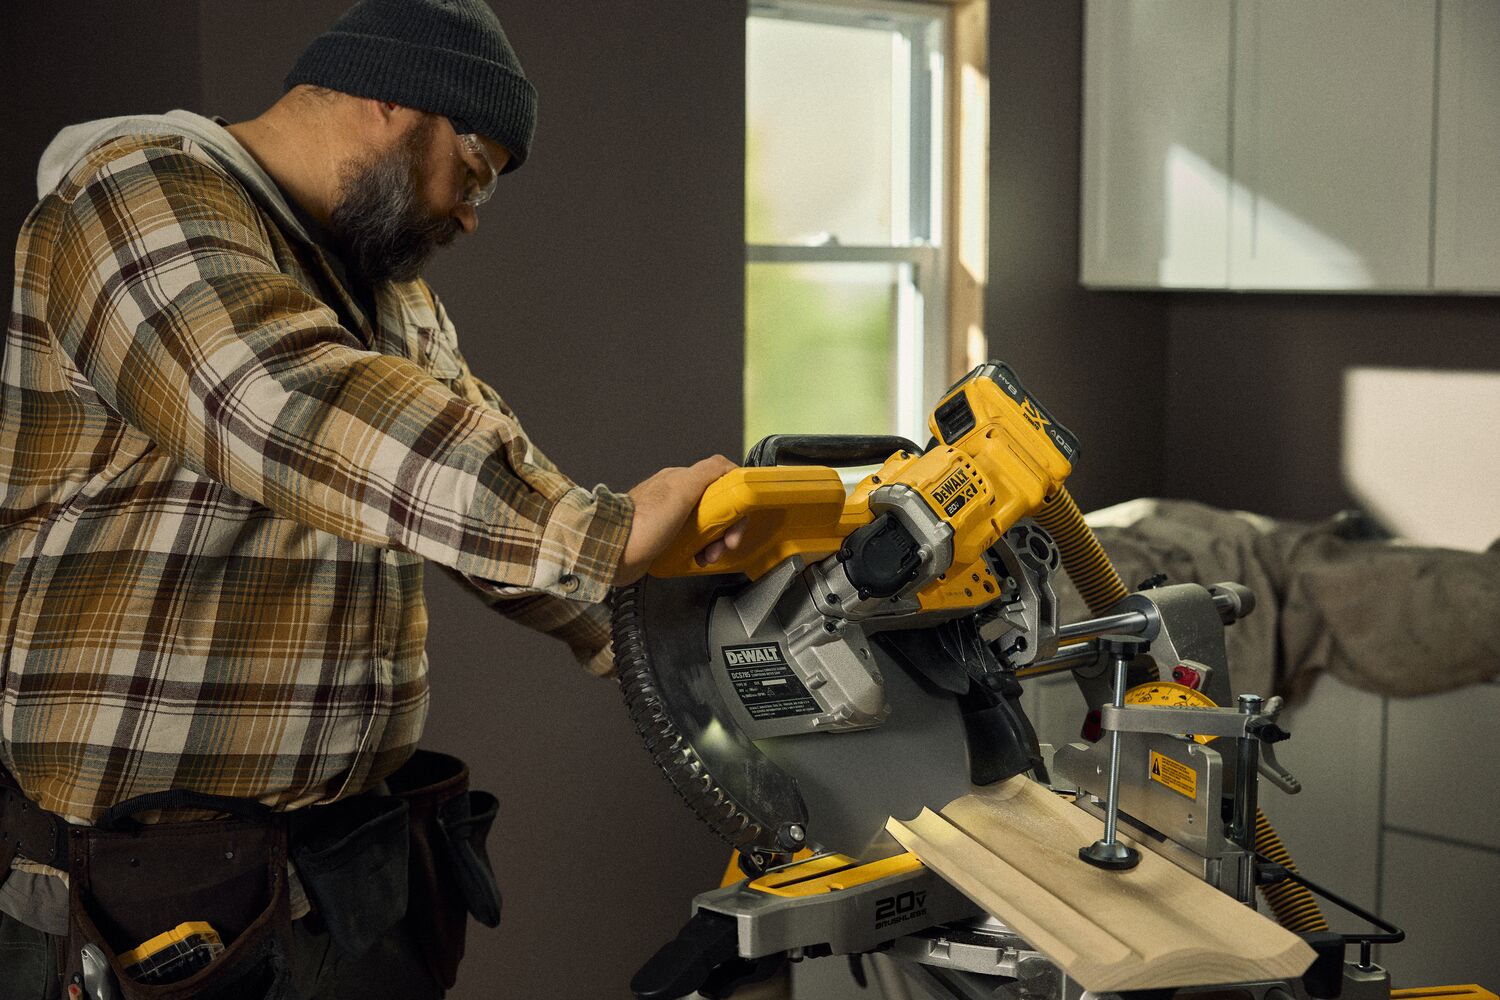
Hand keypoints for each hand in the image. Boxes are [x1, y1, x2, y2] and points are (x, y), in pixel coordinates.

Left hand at [615, 455, 743, 585]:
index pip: (720, 482)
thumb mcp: (681, 489)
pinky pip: (692, 543)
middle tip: (725, 544)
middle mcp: (676, 497)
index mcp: (680, 480)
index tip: (738, 519)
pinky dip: (699, 552)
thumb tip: (729, 466)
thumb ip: (707, 472)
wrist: (613, 552)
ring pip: (706, 528)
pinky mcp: (666, 540)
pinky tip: (696, 558)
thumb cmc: (643, 523)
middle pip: (716, 508)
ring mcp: (671, 519)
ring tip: (708, 555)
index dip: (735, 500)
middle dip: (725, 528)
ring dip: (714, 543)